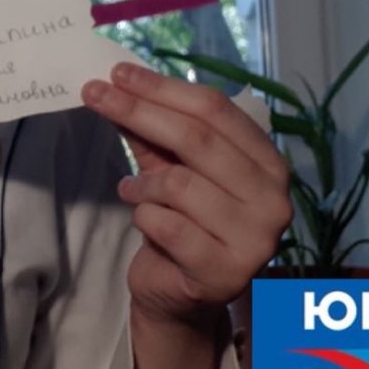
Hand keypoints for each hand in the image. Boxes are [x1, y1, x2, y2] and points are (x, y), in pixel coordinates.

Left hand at [81, 62, 292, 326]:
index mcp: (268, 162)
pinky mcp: (226, 272)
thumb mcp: (168, 168)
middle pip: (198, 139)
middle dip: (139, 111)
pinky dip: (144, 217)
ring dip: (142, 183)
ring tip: (130, 190)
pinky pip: (168, 225)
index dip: (163, 88)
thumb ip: (152, 132)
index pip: (215, 109)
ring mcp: (257, 238)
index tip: (118, 73)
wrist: (181, 295)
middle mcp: (274, 198)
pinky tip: (144, 219)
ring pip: (181, 184)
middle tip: (94, 95)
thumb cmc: (182, 224)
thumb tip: (119, 84)